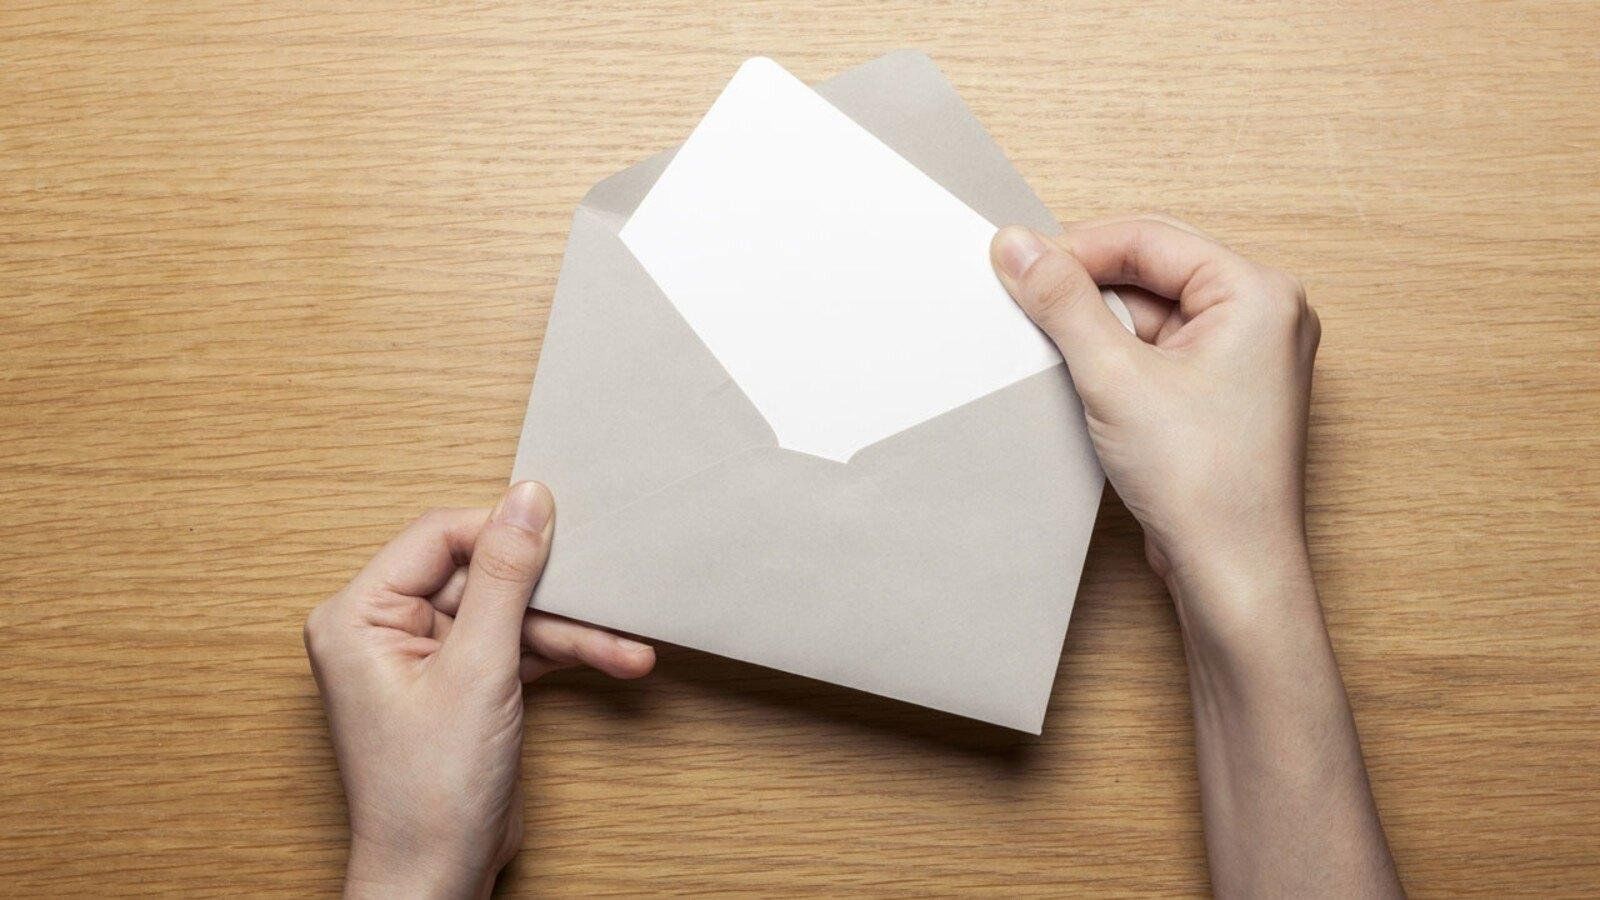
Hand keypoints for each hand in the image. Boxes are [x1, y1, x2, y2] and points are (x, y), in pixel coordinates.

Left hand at [304, 482, 654, 898]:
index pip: (440, 536)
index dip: (504, 532)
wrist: (436, 878)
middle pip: (482, 574)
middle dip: (550, 593)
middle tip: (607, 589)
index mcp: (358, 614)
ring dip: (569, 630)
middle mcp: (384, 628)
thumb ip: (506, 578)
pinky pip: (516, 646)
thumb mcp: (479, 669)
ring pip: (509, 614)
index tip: (566, 530)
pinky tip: (614, 658)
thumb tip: (528, 499)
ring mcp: (425, 657)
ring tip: (626, 647)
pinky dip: (561, 654)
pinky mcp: (460, 683)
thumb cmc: (429, 792)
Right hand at [993, 217, 1399, 895]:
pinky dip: (1119, 357)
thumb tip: (1016, 245)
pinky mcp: (1226, 393)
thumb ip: (1062, 301)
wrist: (1233, 573)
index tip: (1017, 264)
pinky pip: (1163, 349)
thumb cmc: (1203, 484)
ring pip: (1153, 311)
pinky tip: (1084, 380)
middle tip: (1026, 302)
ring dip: (1100, 325)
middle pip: (1153, 270)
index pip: (1149, 239)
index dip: (1077, 249)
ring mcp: (1249, 356)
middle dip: (1087, 286)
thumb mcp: (1113, 377)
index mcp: (1258, 292)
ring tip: (1055, 350)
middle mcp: (1265, 314)